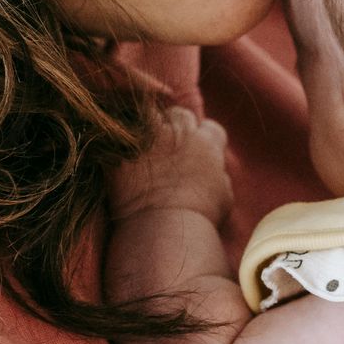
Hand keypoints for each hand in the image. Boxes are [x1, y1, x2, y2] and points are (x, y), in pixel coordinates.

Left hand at [107, 106, 232, 225]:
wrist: (166, 228)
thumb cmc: (199, 219)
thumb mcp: (224, 197)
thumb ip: (220, 175)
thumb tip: (216, 170)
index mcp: (208, 144)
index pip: (210, 129)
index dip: (204, 140)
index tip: (197, 152)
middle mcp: (181, 133)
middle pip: (181, 115)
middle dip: (177, 128)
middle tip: (168, 148)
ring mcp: (152, 137)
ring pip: (152, 115)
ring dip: (150, 127)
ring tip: (144, 146)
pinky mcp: (125, 146)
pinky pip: (121, 130)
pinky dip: (121, 138)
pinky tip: (120, 150)